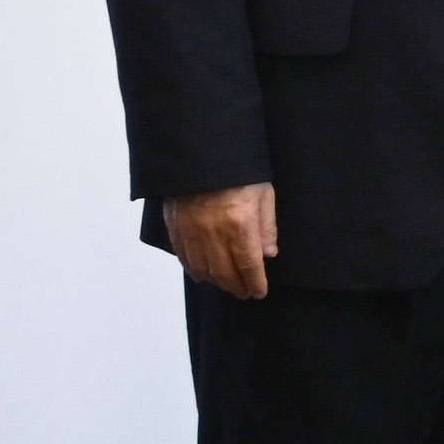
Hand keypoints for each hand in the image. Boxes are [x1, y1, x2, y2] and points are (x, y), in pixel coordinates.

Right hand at [167, 181, 277, 302]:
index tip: (259, 292)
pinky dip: (194, 270)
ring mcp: (191, 229)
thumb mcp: (264, 193)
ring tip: (228, 286)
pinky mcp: (175, 225)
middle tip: (245, 293)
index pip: (248, 264)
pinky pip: (183, 256)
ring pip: (202, 268)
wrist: (203, 150)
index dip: (255, 282)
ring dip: (216, 282)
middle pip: (224, 272)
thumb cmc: (239, 170)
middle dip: (236, 286)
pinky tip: (203, 275)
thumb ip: (266, 226)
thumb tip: (268, 254)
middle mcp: (213, 230)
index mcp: (239, 222)